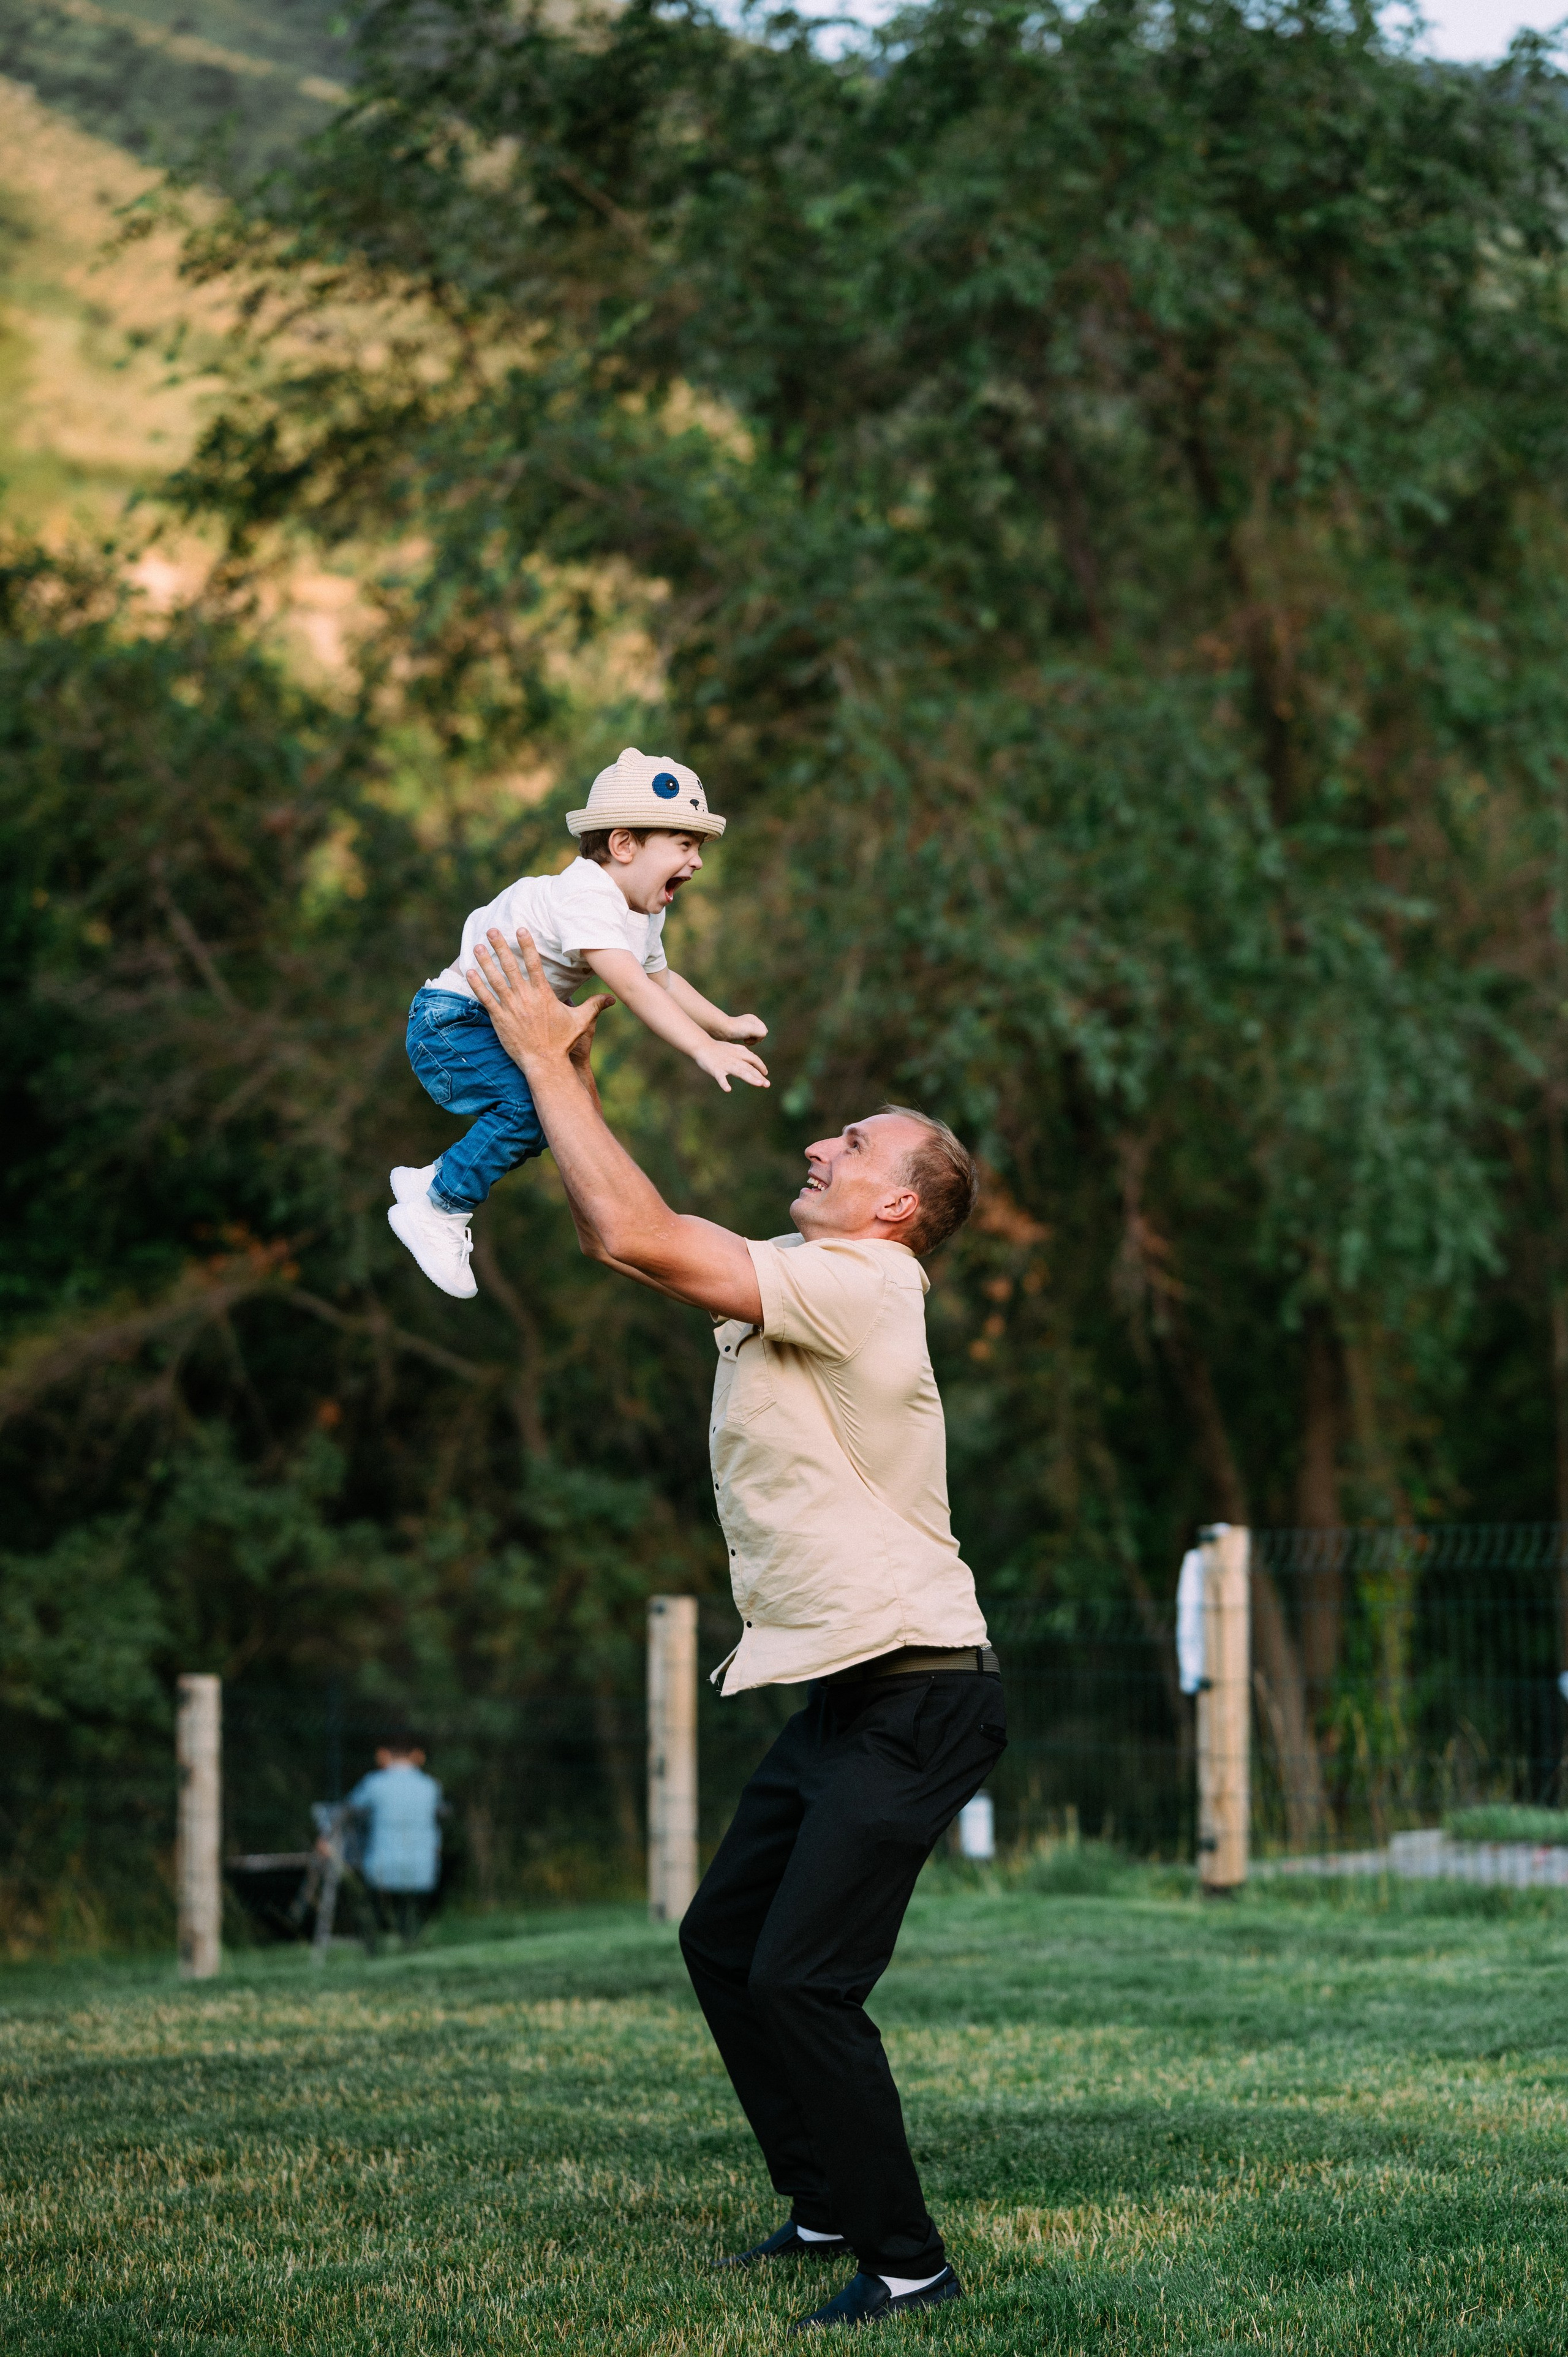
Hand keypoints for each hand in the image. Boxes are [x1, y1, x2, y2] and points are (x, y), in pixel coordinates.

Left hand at [468, 929, 607, 1072]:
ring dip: (485, 961)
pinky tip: (469, 972)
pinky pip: (485, 999)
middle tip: (493, 930)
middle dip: (501, 946)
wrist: (546, 1063)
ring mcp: (511, 1008)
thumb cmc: (563, 1043)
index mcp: (544, 994)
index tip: (520, 930)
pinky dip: (477, 985)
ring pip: (495, 979)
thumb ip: (595, 1006)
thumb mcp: (582, 1022)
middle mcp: (526, 998)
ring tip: (478, 946)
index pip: (534, 964)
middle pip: (511, 966)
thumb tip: (613, 999)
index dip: (527, 945)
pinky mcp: (499, 1019)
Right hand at [695, 1040, 769, 1092]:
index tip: (765, 1073)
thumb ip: (743, 1053)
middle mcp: (735, 1059)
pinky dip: (724, 1083)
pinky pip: (720, 1078)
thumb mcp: (733, 1048)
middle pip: (750, 1068)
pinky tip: (728, 1090)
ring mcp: (726, 1065)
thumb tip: (753, 1059)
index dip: (761, 1066)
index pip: (754, 1059)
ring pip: (740, 1072)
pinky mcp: (716, 1070)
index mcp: (739, 1053)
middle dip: (759, 1076)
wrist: (701, 1044)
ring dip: (751, 1078)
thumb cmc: (717, 1048)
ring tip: (759, 1084)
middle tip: (767, 1084)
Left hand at [722, 1012, 768, 1042]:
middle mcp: (750, 1022)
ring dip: (751, 1041)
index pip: (764, 1031)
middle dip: (756, 1039)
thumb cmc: (737, 1029)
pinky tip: (742, 1041)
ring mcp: (745, 1028)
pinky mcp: (740, 1033)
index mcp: (754, 1019)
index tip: (751, 1036)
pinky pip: (748, 1039)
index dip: (759, 1036)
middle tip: (747, 1040)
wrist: (722, 1031)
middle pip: (760, 1035)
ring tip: (745, 1041)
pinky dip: (747, 1042)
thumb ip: (762, 1033)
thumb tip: (761, 1037)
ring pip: (754, 1038)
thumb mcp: (753, 1029)